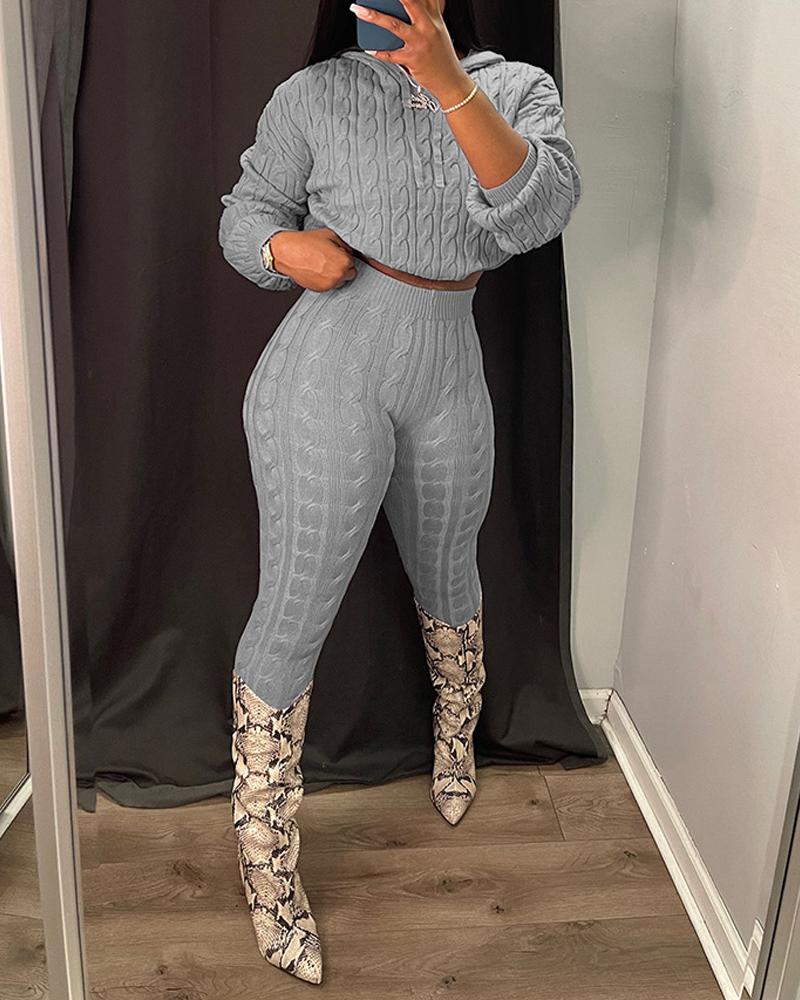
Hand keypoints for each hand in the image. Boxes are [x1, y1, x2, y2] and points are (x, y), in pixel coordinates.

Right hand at [270, 228, 356, 291]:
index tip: (337, 253)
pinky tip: (317, 270)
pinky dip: (325, 279)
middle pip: (349, 274)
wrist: (288, 253)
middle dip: (343, 267)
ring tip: (322, 264)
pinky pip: (329, 285)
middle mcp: (338, 275)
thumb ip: (344, 245)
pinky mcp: (320, 290)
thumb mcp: (330, 235)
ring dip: (335, 274)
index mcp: (344, 261)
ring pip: (339, 281)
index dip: (344, 256)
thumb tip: (349, 251)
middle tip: (331, 259)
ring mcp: (329, 284)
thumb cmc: (306, 243)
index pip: (353, 262)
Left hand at [348, 0, 471, 105]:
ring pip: (394, 25)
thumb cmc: (441, 56)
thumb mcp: (437, 31)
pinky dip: (378, 52)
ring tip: (358, 10)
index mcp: (434, 17)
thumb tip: (401, 7)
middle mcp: (428, 26)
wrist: (451, 81)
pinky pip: (391, 54)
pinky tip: (369, 48)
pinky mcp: (413, 59)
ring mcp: (420, 42)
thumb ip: (424, 16)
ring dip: (374, 16)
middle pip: (409, 2)